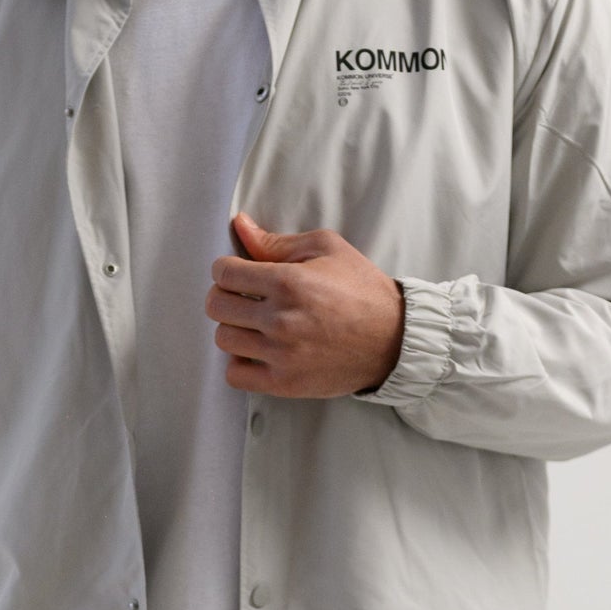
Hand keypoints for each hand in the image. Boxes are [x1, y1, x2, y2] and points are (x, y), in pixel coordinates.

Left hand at [207, 212, 404, 397]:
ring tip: (253, 324)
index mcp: (288, 282)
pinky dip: (240, 363)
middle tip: (242, 297)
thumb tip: (240, 225)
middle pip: (216, 306)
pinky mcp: (285, 383)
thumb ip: (277, 241)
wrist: (394, 338)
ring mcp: (281, 355)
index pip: (224, 273)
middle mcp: (280, 319)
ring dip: (233, 328)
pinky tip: (257, 352)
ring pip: (223, 339)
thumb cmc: (362, 289)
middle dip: (225, 296)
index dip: (226, 269)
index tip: (237, 273)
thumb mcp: (326, 248)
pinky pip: (235, 375)